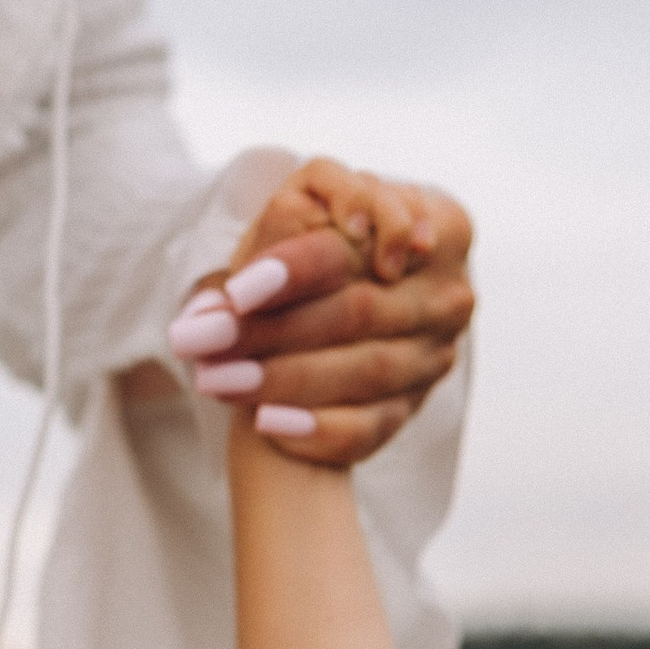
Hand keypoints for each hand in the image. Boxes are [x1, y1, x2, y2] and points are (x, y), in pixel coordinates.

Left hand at [162, 158, 473, 465]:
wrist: (331, 301)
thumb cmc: (311, 248)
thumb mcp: (301, 220)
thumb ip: (279, 237)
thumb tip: (230, 299)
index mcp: (435, 219)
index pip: (359, 248)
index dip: (297, 269)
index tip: (237, 292)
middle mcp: (449, 288)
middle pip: (357, 313)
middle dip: (271, 331)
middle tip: (200, 343)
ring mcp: (438, 352)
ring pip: (364, 372)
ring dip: (283, 380)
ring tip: (214, 380)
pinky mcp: (414, 405)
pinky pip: (370, 427)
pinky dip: (316, 428)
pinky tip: (264, 424)